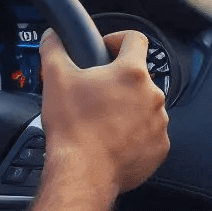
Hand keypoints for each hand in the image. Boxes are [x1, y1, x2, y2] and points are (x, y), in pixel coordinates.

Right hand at [38, 28, 169, 195]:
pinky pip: (150, 134)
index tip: (107, 48)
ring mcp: (159, 123)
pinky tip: (114, 140)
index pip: (136, 39)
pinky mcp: (160, 147)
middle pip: (138, 77)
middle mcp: (152, 95)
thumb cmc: (72, 128)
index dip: (119, 39)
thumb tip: (52, 37)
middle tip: (97, 93)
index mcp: (131, 73)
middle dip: (119, 82)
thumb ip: (54, 50)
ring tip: (104, 120)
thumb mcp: (55, 79)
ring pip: (145, 106)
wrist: (82, 173)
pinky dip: (136, 135)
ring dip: (129, 109)